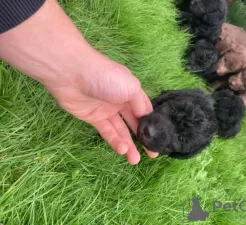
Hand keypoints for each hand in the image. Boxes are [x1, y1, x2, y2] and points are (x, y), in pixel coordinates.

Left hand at [0, 0, 157, 164]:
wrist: (73, 75)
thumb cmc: (107, 78)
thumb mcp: (131, 88)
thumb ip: (141, 105)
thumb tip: (147, 118)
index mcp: (131, 92)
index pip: (145, 111)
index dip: (152, 125)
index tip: (159, 140)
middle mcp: (120, 101)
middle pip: (134, 123)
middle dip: (143, 138)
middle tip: (151, 154)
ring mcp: (106, 110)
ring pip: (120, 130)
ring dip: (128, 145)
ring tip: (135, 160)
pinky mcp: (93, 118)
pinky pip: (107, 131)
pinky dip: (115, 141)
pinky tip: (122, 150)